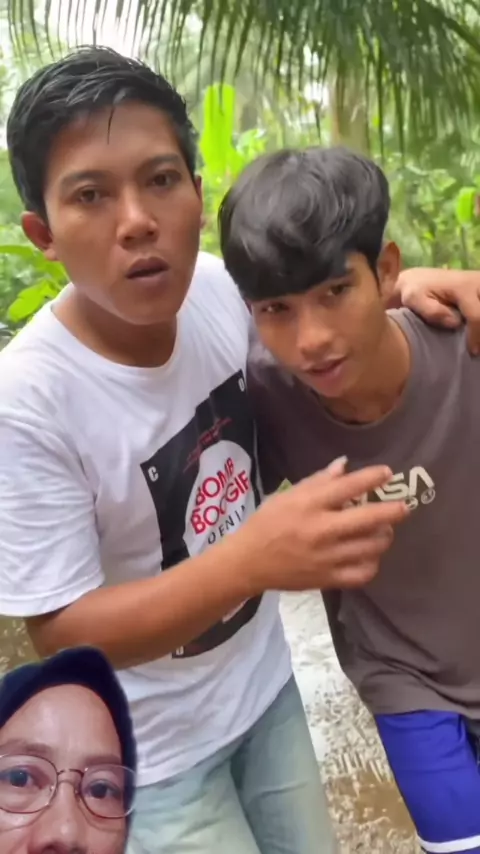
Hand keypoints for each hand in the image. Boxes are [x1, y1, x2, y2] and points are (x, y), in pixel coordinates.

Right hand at [239, 458, 408, 593]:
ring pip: (371, 547)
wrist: (249, 563)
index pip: (348, 487)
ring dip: (384, 536)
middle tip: (404, 506)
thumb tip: (345, 465)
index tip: (388, 473)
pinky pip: (362, 573)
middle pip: (368, 519)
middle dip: (392, 511)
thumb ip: (318, 481)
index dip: (372, 478)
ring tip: (384, 530)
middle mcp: (321, 530)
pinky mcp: (328, 579)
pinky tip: (370, 555)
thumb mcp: (287, 496)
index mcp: (308, 505)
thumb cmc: (267, 523)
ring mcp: (326, 557)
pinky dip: (372, 563)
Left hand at [395, 267, 479, 354]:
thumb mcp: (414, 299)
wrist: (419, 279)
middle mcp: (478, 282)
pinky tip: (476, 332)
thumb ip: (432, 311)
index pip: (477, 316)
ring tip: (477, 341)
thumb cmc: (415, 291)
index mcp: (463, 287)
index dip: (477, 336)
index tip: (473, 351)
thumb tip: (455, 323)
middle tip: (478, 348)